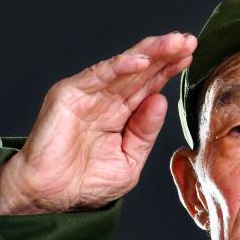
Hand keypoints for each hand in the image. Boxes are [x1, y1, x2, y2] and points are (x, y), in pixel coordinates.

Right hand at [0, 32, 196, 213]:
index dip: (169, 70)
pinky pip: (98, 76)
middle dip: (165, 54)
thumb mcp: (128, 161)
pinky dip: (120, 67)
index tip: (191, 57)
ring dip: (150, 54)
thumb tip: (161, 101)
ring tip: (174, 44)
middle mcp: (104, 99)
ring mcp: (87, 94)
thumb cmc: (85, 184)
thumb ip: (144, 133)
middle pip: (140, 71)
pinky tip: (143, 61)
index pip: (148, 86)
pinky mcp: (69, 94)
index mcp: (120, 115)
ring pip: (123, 68)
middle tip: (189, 41)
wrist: (49, 197)